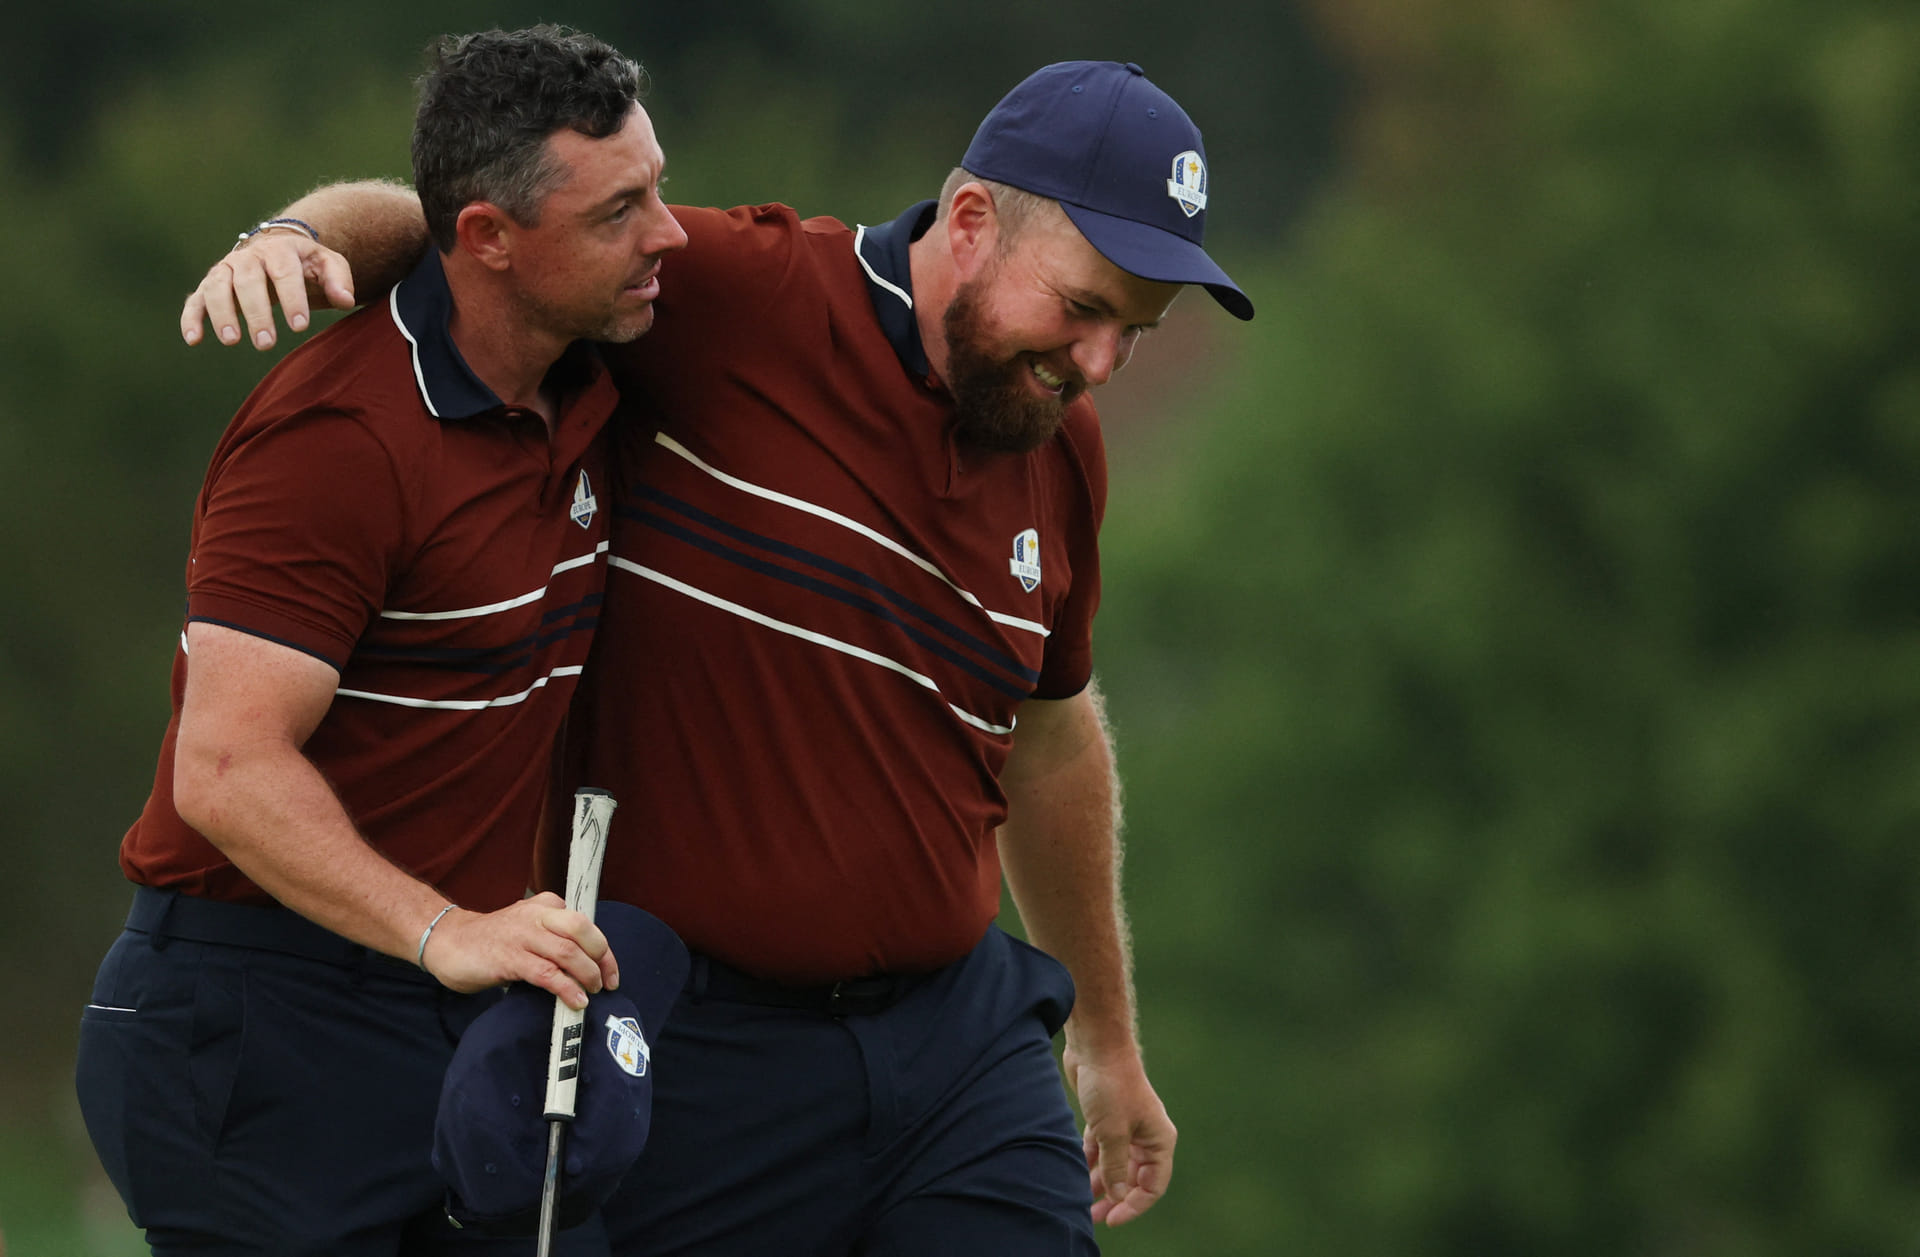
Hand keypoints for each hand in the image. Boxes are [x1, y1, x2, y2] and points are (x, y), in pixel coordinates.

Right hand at [181, 231, 354, 349]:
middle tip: (266, 343)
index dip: (292, 299)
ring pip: (218, 288)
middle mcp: (248, 257)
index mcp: (279, 250)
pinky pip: (196, 300)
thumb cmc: (305, 263)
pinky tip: (194, 339)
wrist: (276, 248)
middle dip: (256, 312)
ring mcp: (225, 270)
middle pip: (248, 281)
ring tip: (232, 341)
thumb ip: (338, 279)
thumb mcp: (327, 264)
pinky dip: (191, 317)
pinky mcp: (209, 285)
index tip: (299, 326)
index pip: (285, 273)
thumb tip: (345, 300)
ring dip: (222, 314)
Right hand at [418, 892, 619, 1008]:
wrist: (449, 942)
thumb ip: (556, 937)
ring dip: (586, 976)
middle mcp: (537, 916)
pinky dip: (566, 988)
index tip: (611, 975)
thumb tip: (590, 966)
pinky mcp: (508, 958)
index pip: (586, 925)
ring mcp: (522, 936)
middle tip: (605, 984)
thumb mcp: (530, 928)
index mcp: (546, 906)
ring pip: (568, 952)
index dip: (604, 952)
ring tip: (591, 993)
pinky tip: (575, 1001)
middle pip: (582, 930)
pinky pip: (547, 973)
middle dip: (600, 959)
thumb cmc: (494, 941)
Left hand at [1064, 1044, 1176, 1225]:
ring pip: (1115, 1165)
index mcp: (1159, 1140)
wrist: (1096, 1046)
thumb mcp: (1113, 1133)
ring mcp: (1126, 1128)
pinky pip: (1101, 1150)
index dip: (1134, 1205)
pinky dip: (1091, 1163)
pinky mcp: (1106, 1119)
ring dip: (1100, 1183)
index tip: (1112, 1218)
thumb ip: (1115, 1169)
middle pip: (1133, 1178)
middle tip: (1093, 1215)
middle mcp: (1146, 1136)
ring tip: (1082, 1200)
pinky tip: (1077, 1174)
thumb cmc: (1112, 1086)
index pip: (1153, 1185)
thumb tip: (1118, 1196)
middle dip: (1115, 1197)